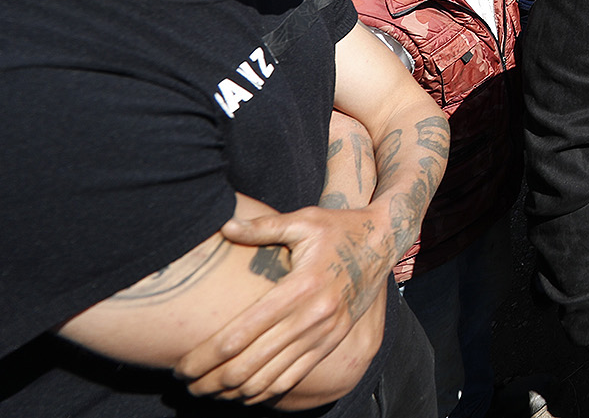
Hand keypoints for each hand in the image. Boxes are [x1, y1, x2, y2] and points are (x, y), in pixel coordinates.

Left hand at [174, 206, 391, 403]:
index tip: (180, 365)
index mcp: (300, 287)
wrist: (384, 242)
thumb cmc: (339, 227)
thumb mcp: (305, 220)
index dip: (205, 355)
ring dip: (234, 391)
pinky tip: (242, 393)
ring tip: (207, 391)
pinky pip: (294, 379)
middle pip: (250, 363)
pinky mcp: (332, 342)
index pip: (241, 333)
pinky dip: (264, 393)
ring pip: (270, 378)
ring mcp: (325, 333)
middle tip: (185, 383)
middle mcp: (313, 316)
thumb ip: (263, 226)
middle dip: (211, 380)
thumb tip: (225, 226)